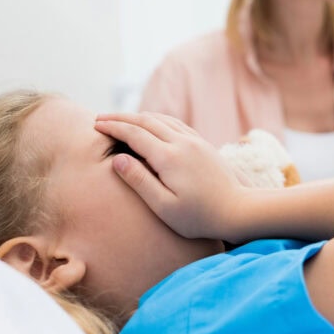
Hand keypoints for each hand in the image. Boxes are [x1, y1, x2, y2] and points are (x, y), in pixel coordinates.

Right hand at [94, 112, 243, 240]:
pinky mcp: (203, 144)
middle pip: (146, 121)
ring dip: (139, 116)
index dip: (113, 127)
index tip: (95, 125)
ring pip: (162, 119)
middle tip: (100, 118)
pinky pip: (176, 124)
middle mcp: (183, 143)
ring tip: (120, 120)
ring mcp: (195, 141)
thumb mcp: (164, 206)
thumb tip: (118, 159)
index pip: (134, 134)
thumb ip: (139, 181)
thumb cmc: (199, 216)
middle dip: (121, 118)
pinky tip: (152, 124)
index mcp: (169, 157)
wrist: (238, 210)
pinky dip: (158, 120)